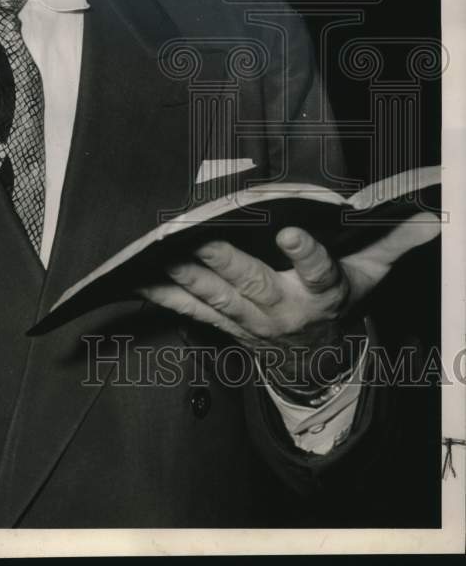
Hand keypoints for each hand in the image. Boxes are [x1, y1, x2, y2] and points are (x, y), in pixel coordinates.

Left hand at [139, 211, 439, 351]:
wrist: (314, 360)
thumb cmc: (340, 302)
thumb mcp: (371, 274)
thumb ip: (393, 242)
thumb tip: (433, 217)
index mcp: (321, 292)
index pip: (318, 272)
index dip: (306, 254)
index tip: (292, 232)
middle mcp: (283, 308)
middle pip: (253, 285)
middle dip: (226, 262)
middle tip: (201, 237)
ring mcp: (251, 321)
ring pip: (217, 297)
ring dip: (188, 275)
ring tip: (162, 251)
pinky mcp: (228, 325)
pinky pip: (194, 311)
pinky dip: (169, 295)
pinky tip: (144, 278)